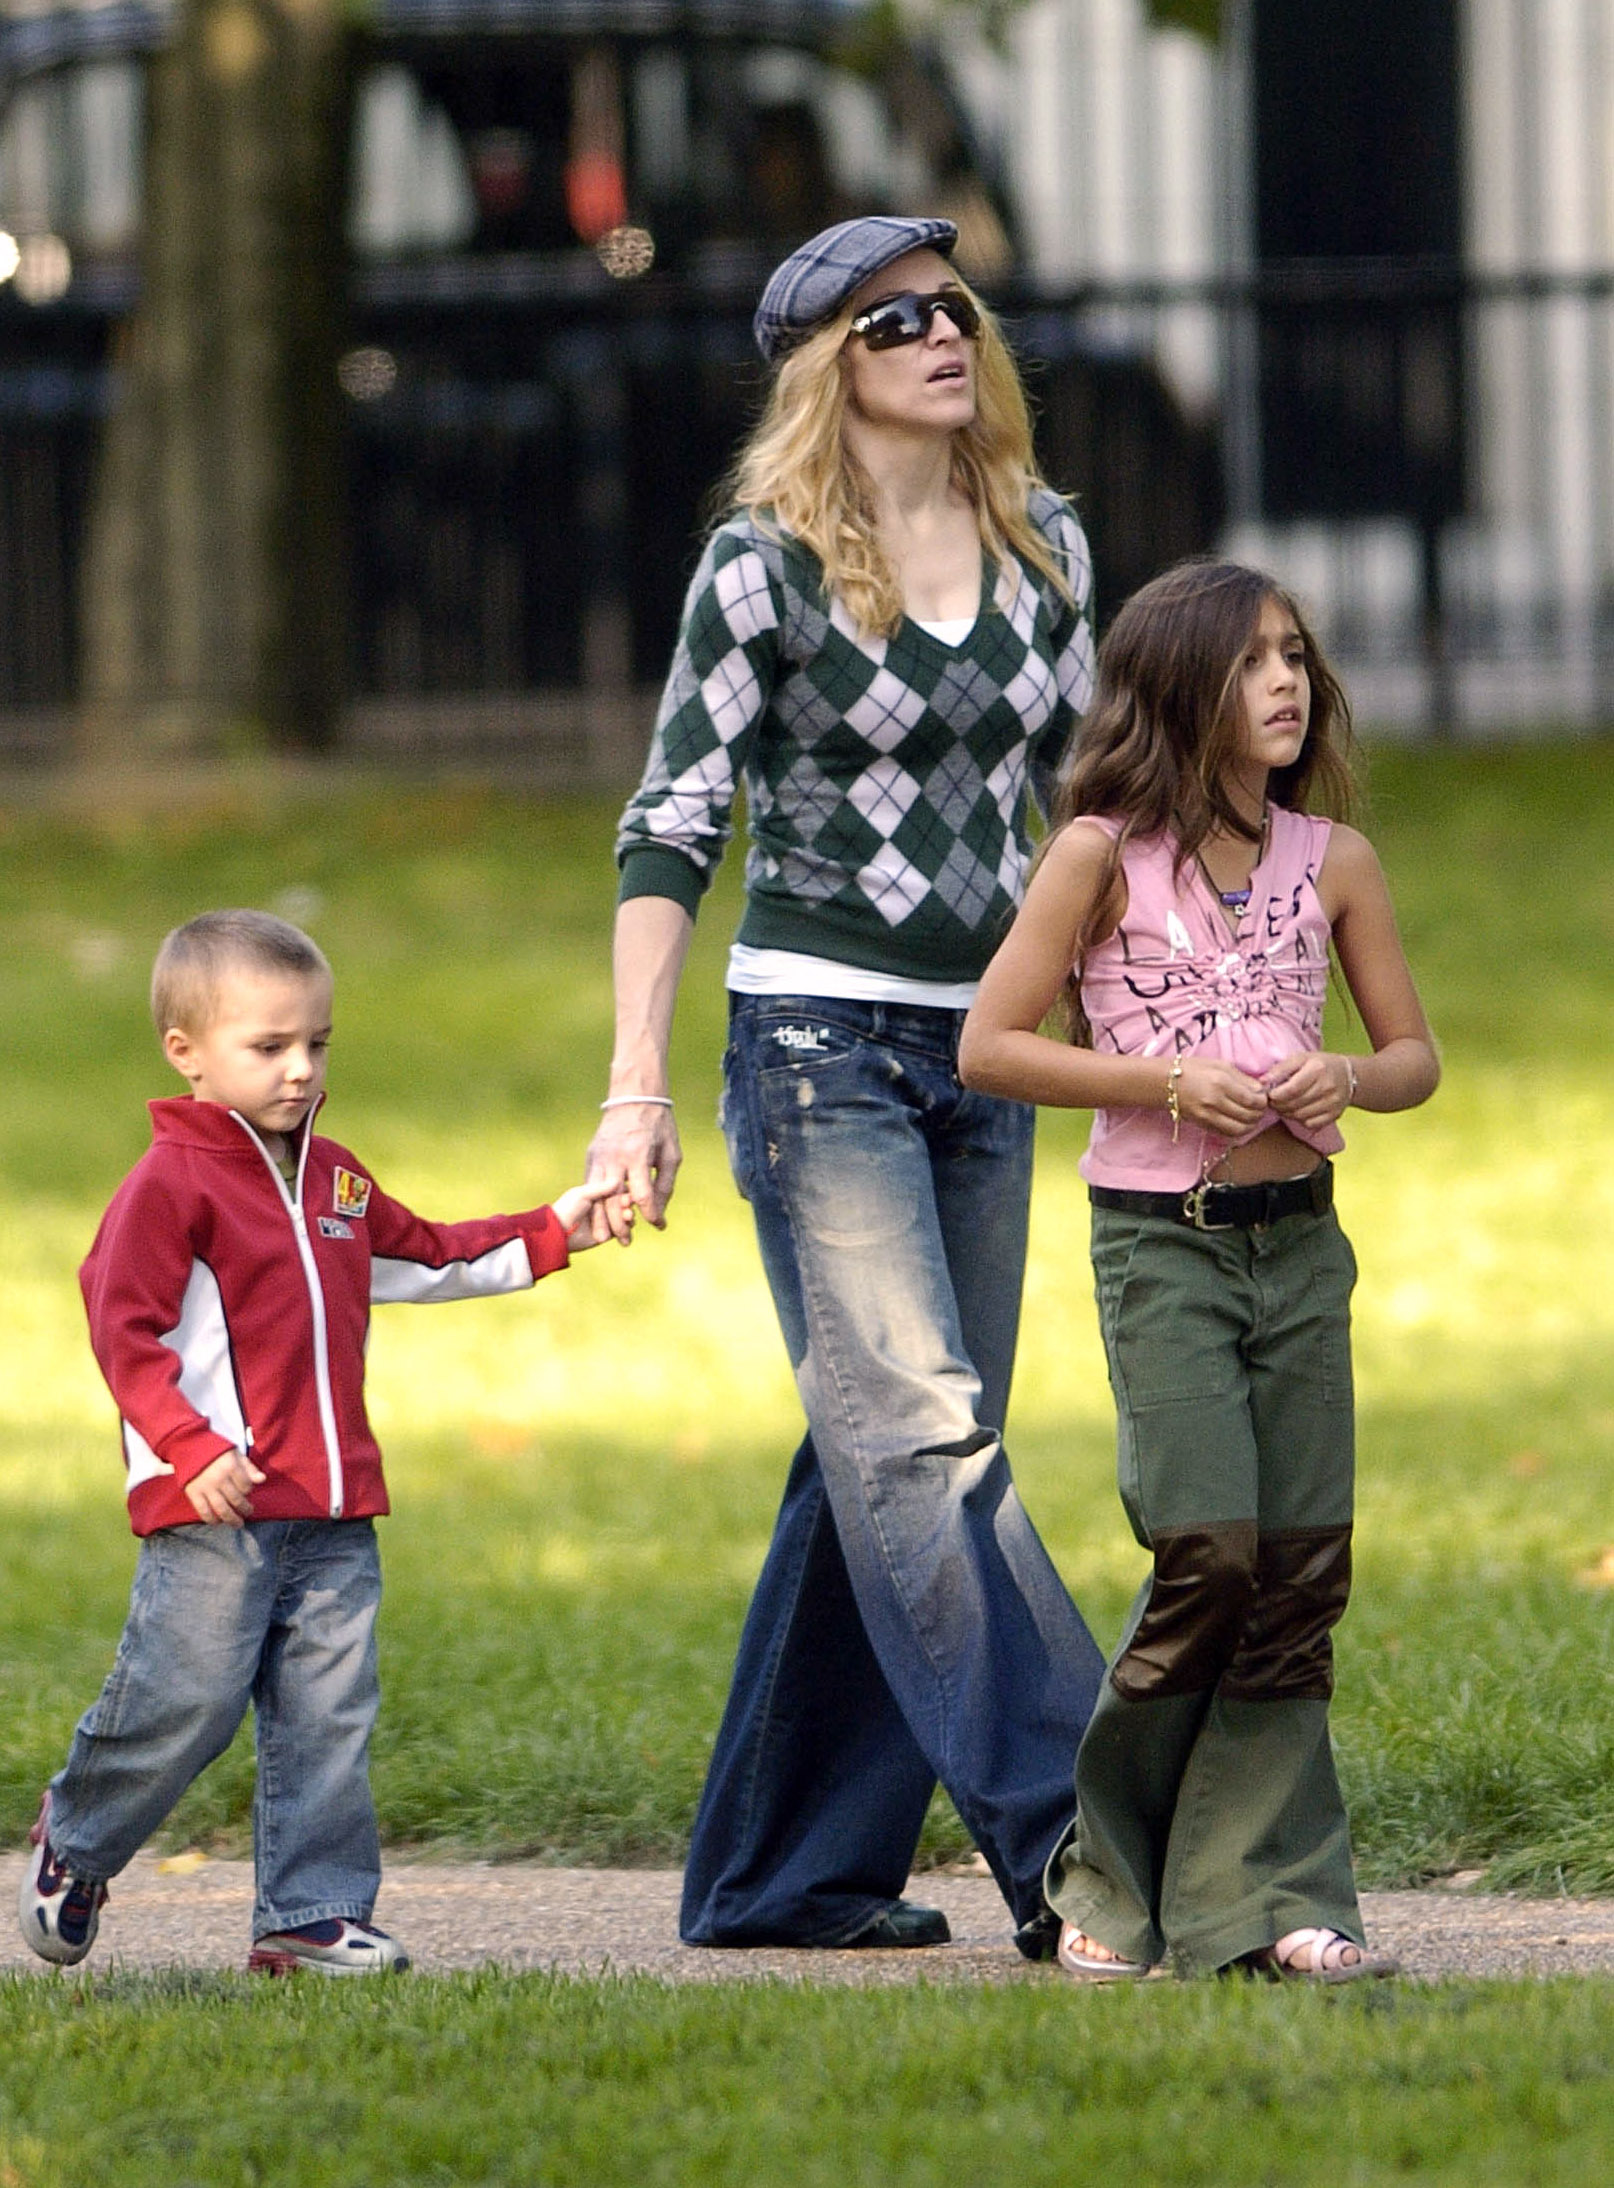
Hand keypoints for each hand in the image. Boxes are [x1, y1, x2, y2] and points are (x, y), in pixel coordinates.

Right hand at [185, 1448, 265, 1526]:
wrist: (190, 1446)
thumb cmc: (216, 1451)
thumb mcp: (236, 1454)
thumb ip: (249, 1468)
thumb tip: (262, 1480)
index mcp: (231, 1467)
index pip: (246, 1486)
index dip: (248, 1491)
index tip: (247, 1492)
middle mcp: (219, 1479)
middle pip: (236, 1500)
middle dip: (245, 1509)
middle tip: (248, 1512)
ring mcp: (205, 1488)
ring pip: (221, 1509)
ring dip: (232, 1519)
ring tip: (238, 1523)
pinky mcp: (193, 1493)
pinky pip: (203, 1511)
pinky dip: (211, 1519)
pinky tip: (218, 1522)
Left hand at [552, 1177, 628, 1252]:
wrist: (559, 1232)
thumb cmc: (567, 1209)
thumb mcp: (582, 1194)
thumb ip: (600, 1188)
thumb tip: (618, 1180)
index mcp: (596, 1193)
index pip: (615, 1190)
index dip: (623, 1192)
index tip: (627, 1194)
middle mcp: (602, 1206)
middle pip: (622, 1203)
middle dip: (627, 1204)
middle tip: (628, 1205)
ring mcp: (605, 1220)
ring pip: (623, 1217)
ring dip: (628, 1216)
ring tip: (628, 1216)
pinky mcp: (606, 1234)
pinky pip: (621, 1231)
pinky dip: (627, 1228)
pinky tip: (629, 1224)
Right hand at [585, 1101, 681, 1245]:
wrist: (633, 1098)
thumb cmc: (659, 1127)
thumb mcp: (671, 1154)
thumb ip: (664, 1185)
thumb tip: (658, 1215)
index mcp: (637, 1155)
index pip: (642, 1194)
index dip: (650, 1213)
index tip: (658, 1225)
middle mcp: (614, 1157)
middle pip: (612, 1199)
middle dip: (619, 1224)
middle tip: (626, 1242)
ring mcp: (598, 1156)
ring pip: (595, 1195)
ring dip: (601, 1218)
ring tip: (607, 1238)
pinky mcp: (591, 1156)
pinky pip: (591, 1184)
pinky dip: (595, 1202)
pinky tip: (600, 1216)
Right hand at [1175, 1057, 1269, 1136]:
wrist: (1165, 1083)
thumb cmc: (1194, 1069)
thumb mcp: (1219, 1065)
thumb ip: (1242, 1078)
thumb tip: (1260, 1090)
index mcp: (1220, 1082)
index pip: (1251, 1099)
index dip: (1262, 1101)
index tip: (1263, 1098)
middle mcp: (1215, 1101)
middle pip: (1248, 1115)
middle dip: (1259, 1113)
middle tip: (1260, 1108)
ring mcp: (1208, 1115)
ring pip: (1239, 1129)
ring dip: (1251, 1125)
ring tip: (1252, 1117)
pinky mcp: (1203, 1125)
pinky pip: (1227, 1133)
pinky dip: (1238, 1130)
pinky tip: (1240, 1122)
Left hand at [1262, 1052, 1353, 1130]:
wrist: (1349, 1075)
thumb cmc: (1320, 1064)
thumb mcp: (1301, 1058)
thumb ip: (1280, 1068)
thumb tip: (1263, 1081)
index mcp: (1317, 1069)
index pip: (1292, 1089)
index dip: (1276, 1095)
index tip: (1270, 1095)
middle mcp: (1327, 1087)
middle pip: (1295, 1104)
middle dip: (1278, 1105)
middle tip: (1274, 1101)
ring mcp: (1333, 1102)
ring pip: (1300, 1116)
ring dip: (1287, 1113)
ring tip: (1284, 1105)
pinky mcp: (1335, 1114)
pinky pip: (1311, 1124)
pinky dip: (1300, 1120)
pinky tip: (1299, 1110)